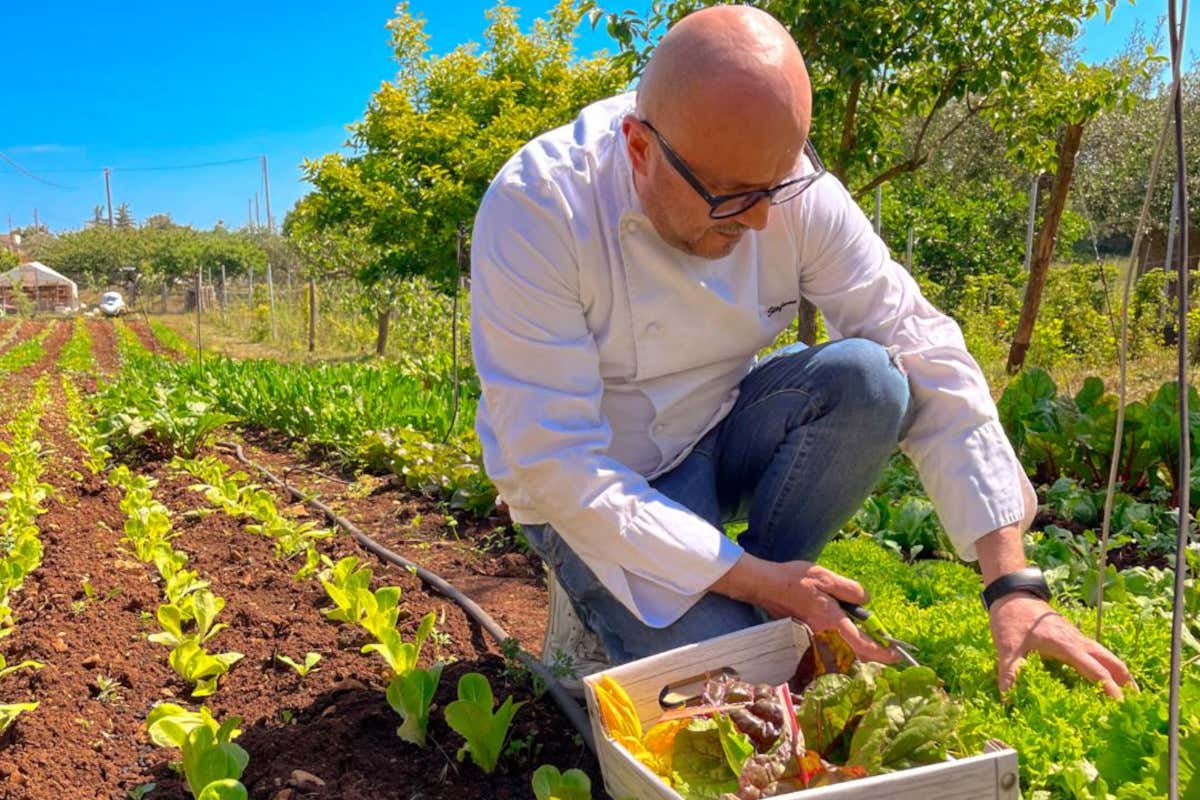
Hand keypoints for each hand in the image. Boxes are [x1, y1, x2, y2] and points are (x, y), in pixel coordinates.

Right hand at [710, 552, 897, 662]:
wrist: (767, 586)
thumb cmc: (795, 580)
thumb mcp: (825, 577)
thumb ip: (849, 589)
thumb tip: (867, 601)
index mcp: (833, 620)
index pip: (862, 643)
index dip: (881, 652)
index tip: (895, 655)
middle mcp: (826, 633)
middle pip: (855, 655)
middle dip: (875, 658)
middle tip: (891, 656)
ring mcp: (817, 635)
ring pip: (844, 654)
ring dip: (861, 655)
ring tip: (875, 650)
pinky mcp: (810, 633)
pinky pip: (833, 648)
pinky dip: (847, 650)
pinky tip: (852, 643)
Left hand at [989, 593, 1134, 698]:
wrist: (1012, 594)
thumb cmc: (1011, 618)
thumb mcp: (1007, 647)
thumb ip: (1010, 673)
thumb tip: (1006, 699)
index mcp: (1065, 645)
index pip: (1094, 669)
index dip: (1108, 687)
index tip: (1121, 704)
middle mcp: (1077, 640)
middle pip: (1111, 661)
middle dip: (1126, 681)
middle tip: (1137, 703)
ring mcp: (1077, 637)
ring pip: (1106, 655)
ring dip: (1119, 672)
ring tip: (1130, 694)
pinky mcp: (1073, 635)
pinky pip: (1097, 651)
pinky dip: (1108, 664)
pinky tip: (1105, 676)